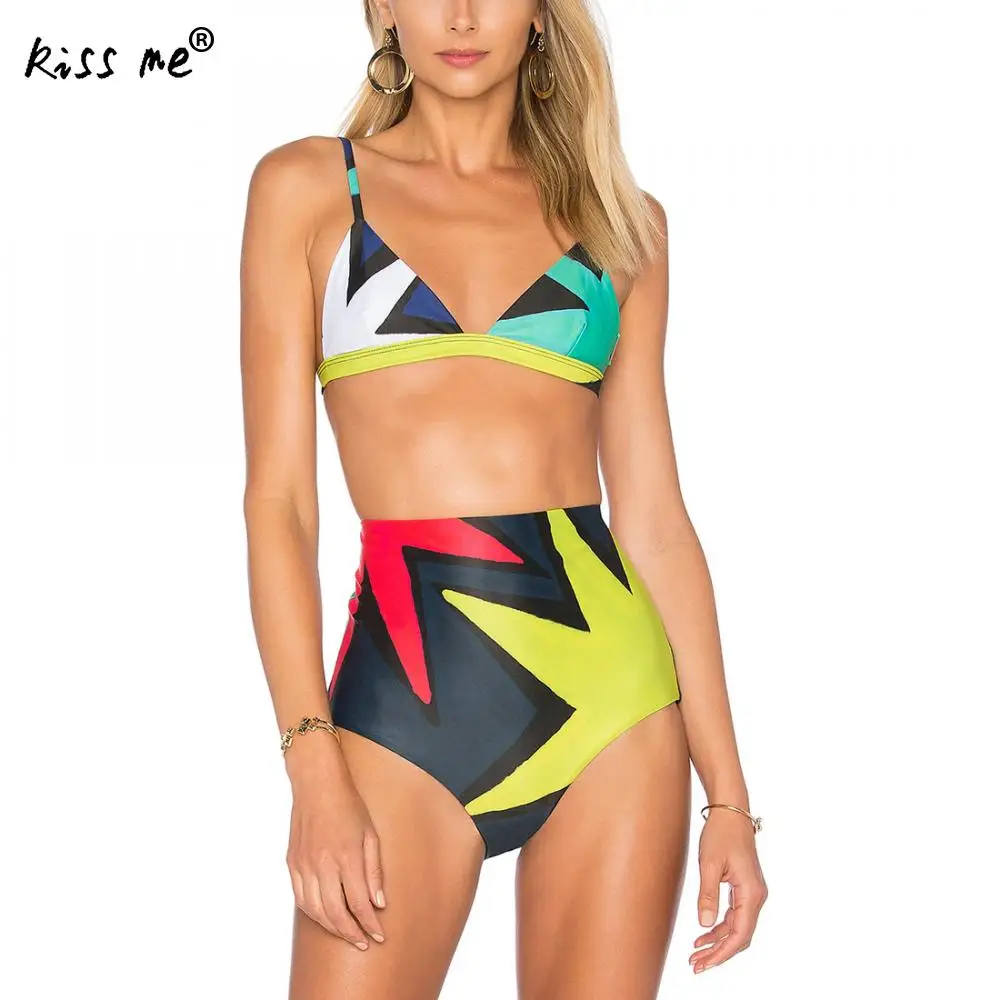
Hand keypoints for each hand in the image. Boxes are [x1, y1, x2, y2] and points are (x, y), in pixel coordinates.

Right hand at [285, 742, 386, 950]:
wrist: (317, 784)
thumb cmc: (349, 805)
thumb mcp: (371, 834)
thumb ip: (374, 870)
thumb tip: (379, 903)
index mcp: (346, 855)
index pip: (359, 902)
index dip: (370, 924)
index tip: (379, 936)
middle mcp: (323, 864)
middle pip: (336, 913)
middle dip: (351, 933)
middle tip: (363, 942)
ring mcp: (304, 865)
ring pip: (316, 911)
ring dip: (332, 928)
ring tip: (347, 934)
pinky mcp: (293, 863)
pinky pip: (301, 899)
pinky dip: (314, 914)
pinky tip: (325, 918)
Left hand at [689, 808, 766, 972]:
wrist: (731, 811)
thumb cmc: (720, 834)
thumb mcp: (709, 864)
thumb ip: (708, 895)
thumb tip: (705, 925)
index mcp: (751, 893)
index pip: (739, 934)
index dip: (721, 953)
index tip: (703, 963)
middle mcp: (757, 896)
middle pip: (740, 936)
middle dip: (719, 953)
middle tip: (695, 964)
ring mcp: (752, 893)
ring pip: (738, 928)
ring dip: (718, 942)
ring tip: (696, 953)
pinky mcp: (745, 888)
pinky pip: (735, 916)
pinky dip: (721, 928)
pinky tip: (704, 933)